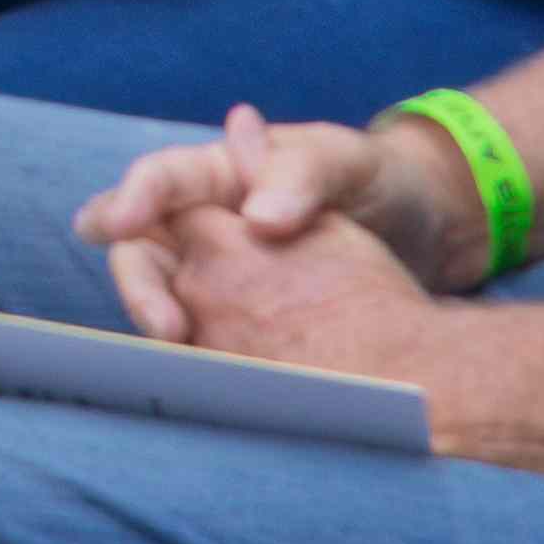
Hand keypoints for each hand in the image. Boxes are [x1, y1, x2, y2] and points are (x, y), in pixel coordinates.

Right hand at [90, 118, 476, 352]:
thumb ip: (299, 179)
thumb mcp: (345, 162)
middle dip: (141, 286)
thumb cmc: (379, 180)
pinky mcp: (245, 322)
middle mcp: (206, 224)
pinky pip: (209, 338)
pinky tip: (218, 381)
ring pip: (168, 300)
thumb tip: (256, 219)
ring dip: (166, 327)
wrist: (429, 232)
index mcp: (219, 174)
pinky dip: (204, 358)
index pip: (160, 182)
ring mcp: (223, 276)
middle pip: (146, 250)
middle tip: (163, 325)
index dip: (130, 201)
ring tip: (186, 356)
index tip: (113, 226)